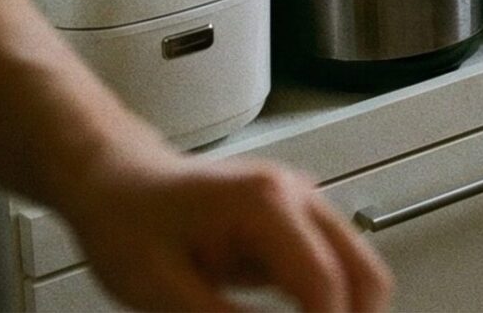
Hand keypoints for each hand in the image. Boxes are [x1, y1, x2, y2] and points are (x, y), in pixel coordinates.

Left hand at [60, 151, 392, 312]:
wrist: (118, 183)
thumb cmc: (129, 224)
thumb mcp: (164, 291)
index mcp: (266, 204)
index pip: (324, 283)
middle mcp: (298, 196)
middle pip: (364, 274)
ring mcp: (304, 206)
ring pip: (358, 272)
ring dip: (343, 311)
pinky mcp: (299, 224)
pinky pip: (336, 270)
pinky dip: (327, 305)